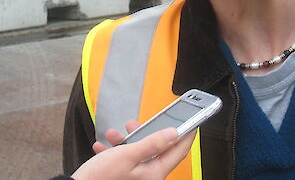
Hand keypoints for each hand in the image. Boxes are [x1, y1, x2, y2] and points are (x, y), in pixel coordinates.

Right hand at [70, 122, 195, 179]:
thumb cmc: (101, 177)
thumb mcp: (128, 154)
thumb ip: (152, 142)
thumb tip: (174, 133)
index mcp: (155, 172)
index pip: (179, 150)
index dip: (187, 134)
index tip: (193, 121)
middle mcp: (148, 177)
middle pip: (157, 149)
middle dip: (146, 133)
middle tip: (138, 124)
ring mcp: (135, 178)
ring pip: (138, 153)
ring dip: (126, 141)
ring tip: (114, 135)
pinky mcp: (122, 177)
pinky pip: (123, 160)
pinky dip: (114, 151)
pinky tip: (103, 147)